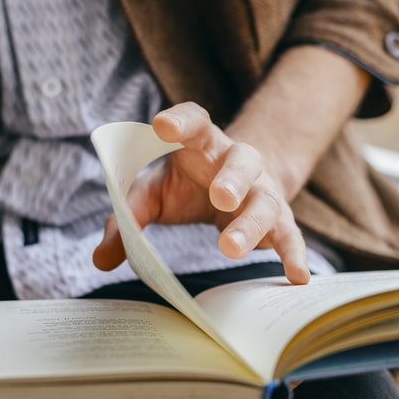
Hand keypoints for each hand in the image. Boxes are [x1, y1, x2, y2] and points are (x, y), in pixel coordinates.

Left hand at [93, 102, 309, 284]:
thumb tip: (101, 258)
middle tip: (220, 197)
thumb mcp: (152, 194)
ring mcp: (262, 190)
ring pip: (264, 203)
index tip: (161, 126)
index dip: (180, 121)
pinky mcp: (279, 219)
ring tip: (229, 248)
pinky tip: (298, 277)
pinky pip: (289, 236)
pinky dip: (294, 255)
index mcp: (203, 144)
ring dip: (250, 225)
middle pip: (241, 162)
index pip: (195, 122)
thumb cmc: (186, 185)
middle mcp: (239, 162)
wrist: (235, 188)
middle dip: (232, 179)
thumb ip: (127, 218)